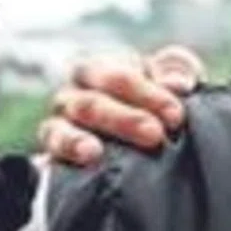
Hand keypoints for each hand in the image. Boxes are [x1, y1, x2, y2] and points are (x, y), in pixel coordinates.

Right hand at [36, 45, 205, 164]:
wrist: (144, 152)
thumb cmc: (160, 106)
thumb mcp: (174, 81)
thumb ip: (178, 70)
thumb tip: (177, 83)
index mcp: (101, 70)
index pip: (118, 76)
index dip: (148, 94)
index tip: (176, 116)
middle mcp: (74, 95)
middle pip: (90, 103)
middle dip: (124, 120)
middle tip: (154, 135)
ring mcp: (60, 124)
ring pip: (61, 127)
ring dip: (79, 140)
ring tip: (94, 152)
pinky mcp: (56, 154)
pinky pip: (53, 151)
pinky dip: (67, 153)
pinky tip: (85, 160)